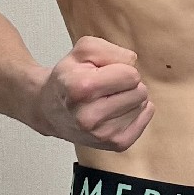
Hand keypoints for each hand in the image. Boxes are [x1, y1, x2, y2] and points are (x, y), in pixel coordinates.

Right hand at [36, 36, 154, 150]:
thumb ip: (111, 50)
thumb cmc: (69, 76)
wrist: (50, 109)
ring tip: (109, 97)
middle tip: (108, 85)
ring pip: (143, 106)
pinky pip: (143, 123)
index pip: (131, 75)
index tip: (107, 72)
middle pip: (140, 91)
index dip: (123, 68)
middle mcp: (90, 117)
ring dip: (130, 98)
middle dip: (128, 83)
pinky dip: (135, 113)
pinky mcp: (113, 145)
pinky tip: (118, 109)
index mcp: (81, 88)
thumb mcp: (84, 49)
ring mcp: (102, 135)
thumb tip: (133, 65)